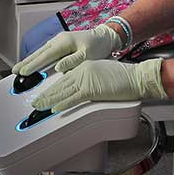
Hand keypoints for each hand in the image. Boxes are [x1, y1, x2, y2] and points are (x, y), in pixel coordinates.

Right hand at [13, 24, 122, 75]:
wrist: (106, 36)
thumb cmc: (98, 46)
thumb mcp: (88, 54)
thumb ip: (73, 61)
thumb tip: (58, 67)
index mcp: (65, 42)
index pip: (46, 56)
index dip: (34, 65)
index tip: (23, 72)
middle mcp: (59, 40)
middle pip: (39, 53)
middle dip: (26, 62)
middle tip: (14, 72)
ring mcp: (59, 40)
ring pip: (41, 51)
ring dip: (30, 60)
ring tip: (19, 68)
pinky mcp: (61, 43)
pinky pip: (46, 51)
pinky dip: (38, 57)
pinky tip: (32, 62)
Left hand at [32, 58, 167, 111]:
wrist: (138, 77)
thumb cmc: (126, 77)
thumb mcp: (104, 73)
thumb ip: (91, 78)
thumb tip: (82, 89)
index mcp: (86, 65)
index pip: (65, 78)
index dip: (53, 87)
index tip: (45, 93)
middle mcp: (83, 70)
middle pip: (61, 85)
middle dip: (46, 95)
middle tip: (36, 102)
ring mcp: (86, 79)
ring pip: (63, 92)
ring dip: (49, 100)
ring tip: (39, 107)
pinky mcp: (91, 89)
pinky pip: (73, 98)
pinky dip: (62, 104)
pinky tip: (54, 108)